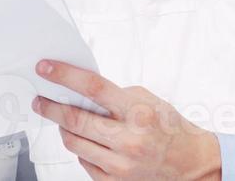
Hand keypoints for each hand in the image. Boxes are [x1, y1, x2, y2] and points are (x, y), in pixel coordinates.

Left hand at [32, 61, 220, 179]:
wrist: (194, 164)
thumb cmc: (170, 129)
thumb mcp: (148, 101)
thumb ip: (115, 95)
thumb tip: (80, 89)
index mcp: (138, 112)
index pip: (93, 88)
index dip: (64, 76)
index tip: (45, 69)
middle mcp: (129, 140)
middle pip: (75, 119)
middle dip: (51, 106)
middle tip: (41, 100)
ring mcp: (122, 165)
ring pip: (74, 142)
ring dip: (64, 128)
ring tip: (64, 120)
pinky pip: (84, 162)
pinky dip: (81, 149)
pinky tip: (87, 141)